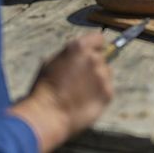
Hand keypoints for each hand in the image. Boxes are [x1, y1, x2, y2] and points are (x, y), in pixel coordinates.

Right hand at [12, 32, 112, 150]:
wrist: (47, 115)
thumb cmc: (44, 89)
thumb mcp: (51, 62)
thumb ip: (69, 54)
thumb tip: (78, 53)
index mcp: (80, 47)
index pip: (98, 39)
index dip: (94, 47)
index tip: (89, 55)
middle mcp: (94, 59)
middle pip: (101, 58)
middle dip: (92, 66)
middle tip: (79, 79)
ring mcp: (103, 76)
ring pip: (105, 73)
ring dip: (97, 80)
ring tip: (80, 92)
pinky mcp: (108, 92)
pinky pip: (107, 89)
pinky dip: (99, 94)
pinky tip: (85, 100)